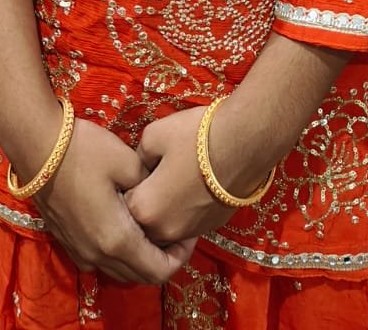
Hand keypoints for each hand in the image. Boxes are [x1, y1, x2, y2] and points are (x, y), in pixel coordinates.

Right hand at [35, 118, 196, 283]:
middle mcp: (97, 254)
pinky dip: (120, 251)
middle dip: (163, 258)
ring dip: (140, 256)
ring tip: (152, 225)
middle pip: (140, 276)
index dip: (180, 257)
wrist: (36, 145)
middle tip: (175, 230)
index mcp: (116, 240)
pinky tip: (126, 221)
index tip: (188, 233)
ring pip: (120, 269)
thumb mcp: (128, 161)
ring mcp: (80, 250)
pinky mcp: (68, 240)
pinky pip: (102, 258)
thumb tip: (159, 194)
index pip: (158, 271)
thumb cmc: (84, 151)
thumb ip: (150, 185)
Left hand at [124, 106, 242, 246]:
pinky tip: (190, 187)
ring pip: (166, 229)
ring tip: (170, 182)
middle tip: (148, 179)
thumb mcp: (153, 136)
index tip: (131, 172)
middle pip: (142, 226)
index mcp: (145, 209)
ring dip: (163, 211)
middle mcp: (165, 230)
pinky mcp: (211, 227)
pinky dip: (183, 211)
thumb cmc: (195, 136)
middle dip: (141, 206)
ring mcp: (191, 232)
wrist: (246, 141)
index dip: (125, 187)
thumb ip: (138, 158)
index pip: (121, 208)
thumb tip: (140, 168)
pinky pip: (187, 225)